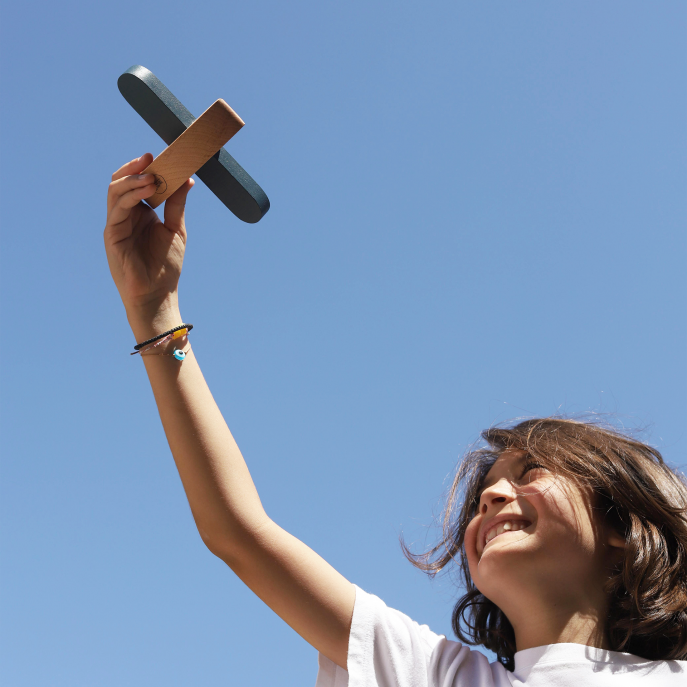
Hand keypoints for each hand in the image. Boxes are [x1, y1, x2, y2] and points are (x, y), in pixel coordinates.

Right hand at [104, 153, 193, 338]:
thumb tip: (187, 179)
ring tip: (151, 175)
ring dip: (132, 179)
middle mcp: (125, 216)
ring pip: (115, 191)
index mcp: (139, 213)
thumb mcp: (176, 230)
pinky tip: (147, 189)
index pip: (136, 183)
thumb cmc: (165, 266)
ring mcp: (116, 224)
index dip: (145, 168)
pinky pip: (116, 209)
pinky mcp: (112, 235)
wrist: (158, 294)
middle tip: (151, 158)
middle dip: (135, 167)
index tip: (160, 156)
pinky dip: (130, 196)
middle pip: (121, 182)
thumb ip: (177, 205)